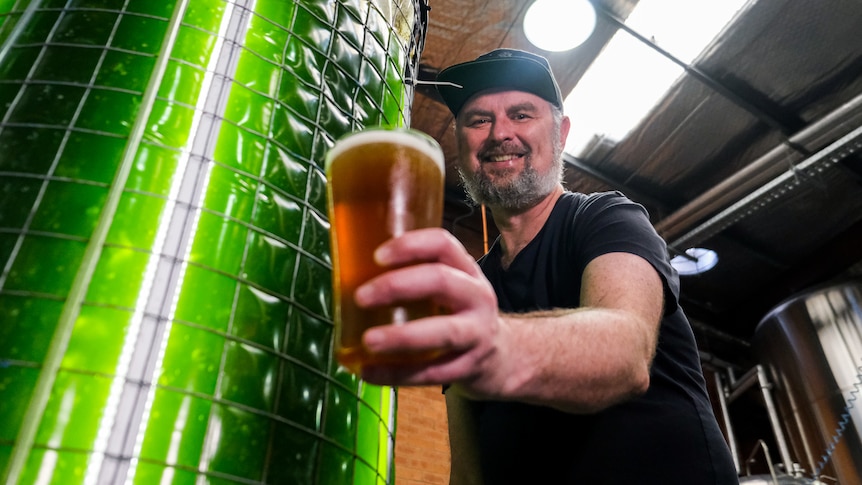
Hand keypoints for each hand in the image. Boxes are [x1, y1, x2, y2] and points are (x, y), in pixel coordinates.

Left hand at [353, 228, 509, 396]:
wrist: (504, 358)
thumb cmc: (461, 315)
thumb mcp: (451, 288)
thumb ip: (415, 278)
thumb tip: (350, 273)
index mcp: (466, 271)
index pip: (443, 245)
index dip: (410, 246)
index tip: (378, 256)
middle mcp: (477, 297)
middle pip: (442, 282)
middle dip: (398, 286)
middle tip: (361, 296)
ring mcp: (477, 334)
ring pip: (444, 332)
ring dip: (402, 336)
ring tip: (368, 341)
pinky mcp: (470, 368)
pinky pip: (432, 373)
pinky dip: (398, 374)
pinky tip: (369, 372)